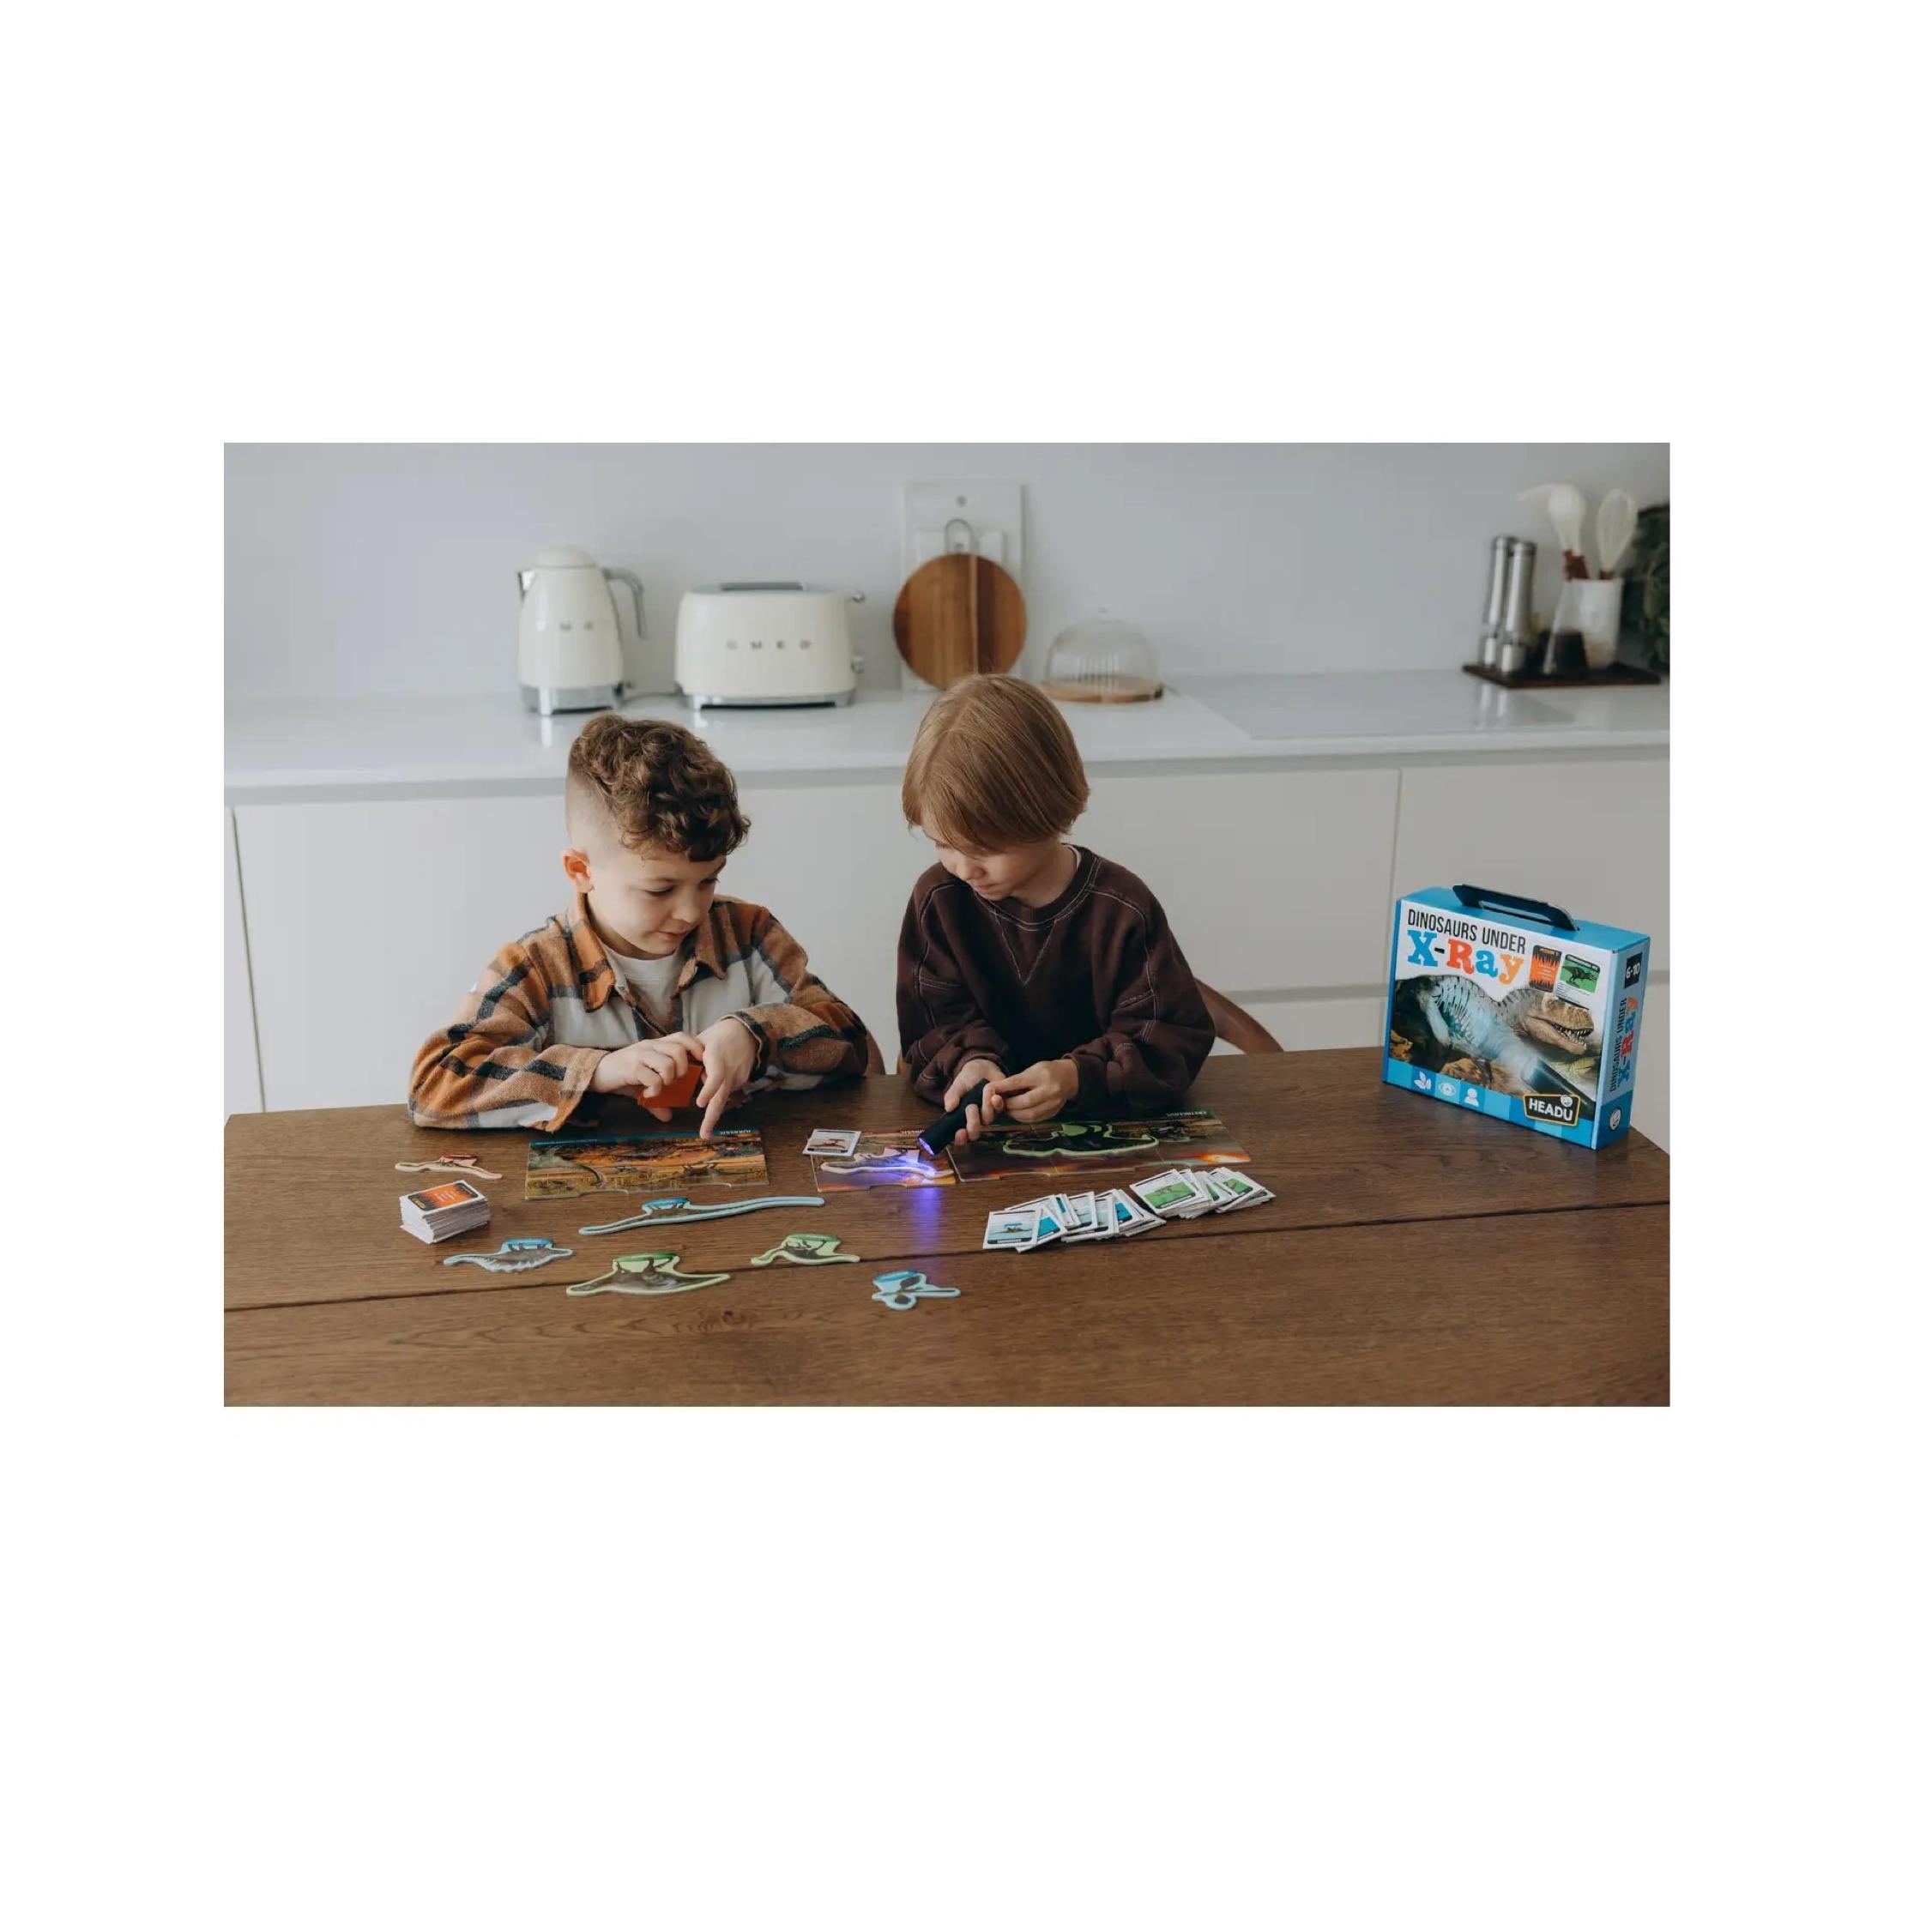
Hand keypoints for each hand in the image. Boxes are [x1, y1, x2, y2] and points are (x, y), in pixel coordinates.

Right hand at [591, 1032, 707, 1119]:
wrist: (595, 1073)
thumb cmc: (622, 1076)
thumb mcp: (642, 1082)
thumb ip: (657, 1097)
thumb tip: (668, 1117)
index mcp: (655, 1045)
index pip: (681, 1037)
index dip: (695, 1047)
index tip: (699, 1062)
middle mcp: (649, 1046)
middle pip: (679, 1051)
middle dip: (683, 1069)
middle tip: (673, 1082)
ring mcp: (640, 1055)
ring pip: (668, 1064)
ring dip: (669, 1080)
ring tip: (660, 1088)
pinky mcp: (631, 1067)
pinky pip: (653, 1078)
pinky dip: (655, 1090)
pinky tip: (647, 1094)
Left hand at [693, 1018, 759, 1137]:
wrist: (747, 1032)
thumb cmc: (720, 1035)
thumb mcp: (702, 1040)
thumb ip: (691, 1056)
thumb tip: (676, 1071)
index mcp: (717, 1059)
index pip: (716, 1077)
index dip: (708, 1090)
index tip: (700, 1103)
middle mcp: (729, 1071)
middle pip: (721, 1097)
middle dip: (712, 1118)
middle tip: (704, 1134)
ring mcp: (738, 1078)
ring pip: (723, 1097)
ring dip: (713, 1111)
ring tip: (705, 1130)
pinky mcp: (742, 1081)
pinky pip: (727, 1092)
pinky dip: (719, 1097)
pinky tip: (713, 1100)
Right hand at [945, 1057, 1006, 1144]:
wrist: (982, 1067)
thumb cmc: (967, 1079)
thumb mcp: (957, 1086)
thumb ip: (952, 1096)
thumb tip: (949, 1108)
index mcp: (961, 1119)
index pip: (960, 1137)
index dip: (960, 1138)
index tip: (960, 1132)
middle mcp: (975, 1120)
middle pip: (975, 1133)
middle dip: (973, 1124)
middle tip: (970, 1107)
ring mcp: (988, 1114)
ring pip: (988, 1119)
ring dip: (986, 1106)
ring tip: (985, 1089)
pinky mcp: (1000, 1106)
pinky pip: (999, 1109)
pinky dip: (997, 1103)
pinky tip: (995, 1095)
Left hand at [987, 1058, 1079, 1124]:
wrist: (1070, 1077)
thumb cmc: (1047, 1071)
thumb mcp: (1032, 1070)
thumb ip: (1016, 1080)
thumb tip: (996, 1090)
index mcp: (1042, 1075)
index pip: (1018, 1082)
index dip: (1003, 1088)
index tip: (990, 1090)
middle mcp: (1050, 1090)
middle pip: (1025, 1102)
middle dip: (1009, 1104)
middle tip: (1000, 1104)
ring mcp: (1054, 1103)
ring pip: (1030, 1114)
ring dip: (1015, 1114)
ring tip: (1008, 1109)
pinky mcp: (1054, 1112)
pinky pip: (1036, 1119)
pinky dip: (1023, 1118)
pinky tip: (1018, 1114)